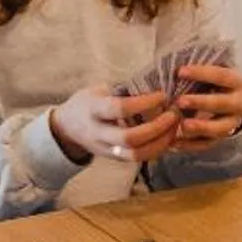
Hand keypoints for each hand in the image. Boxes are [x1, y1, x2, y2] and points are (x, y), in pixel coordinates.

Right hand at [51, 85, 182, 166]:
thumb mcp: (98, 90)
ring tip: (174, 127)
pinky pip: (139, 158)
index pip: (120, 109)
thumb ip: (123, 90)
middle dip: (157, 127)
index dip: (144, 103)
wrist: (67, 128)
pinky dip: (157, 149)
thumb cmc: (87, 102)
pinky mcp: (115, 159)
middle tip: (173, 114)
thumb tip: (155, 83)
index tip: (162, 95)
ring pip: (136, 154)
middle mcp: (98, 133)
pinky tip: (168, 137)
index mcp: (93, 110)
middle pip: (130, 138)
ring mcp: (106, 150)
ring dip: (160, 143)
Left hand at [172, 64, 241, 145]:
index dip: (201, 73)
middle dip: (200, 102)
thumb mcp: (212, 73)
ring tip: (182, 125)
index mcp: (237, 82)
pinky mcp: (221, 138)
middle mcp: (239, 104)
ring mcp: (232, 123)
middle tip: (180, 101)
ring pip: (219, 128)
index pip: (221, 76)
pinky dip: (191, 144)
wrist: (231, 102)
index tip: (180, 71)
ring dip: (200, 127)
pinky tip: (174, 143)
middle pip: (221, 103)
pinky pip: (207, 144)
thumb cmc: (214, 82)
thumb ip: (198, 72)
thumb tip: (172, 67)